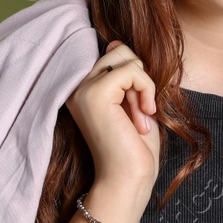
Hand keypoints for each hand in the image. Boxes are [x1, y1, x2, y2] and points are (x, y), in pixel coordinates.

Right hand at [65, 39, 160, 196]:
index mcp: (83, 88)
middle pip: (120, 50)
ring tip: (139, 118)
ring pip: (126, 57)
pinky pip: (132, 71)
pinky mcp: (95, 93)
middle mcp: (77, 86)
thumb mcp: (132, 102)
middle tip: (140, 113)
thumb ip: (126, 75)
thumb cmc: (135, 148)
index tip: (138, 109)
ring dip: (143, 87)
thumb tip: (117, 42)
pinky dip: (146, 90)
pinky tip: (142, 117)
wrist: (129, 179)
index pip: (113, 52)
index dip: (135, 76)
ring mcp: (82, 89)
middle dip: (139, 79)